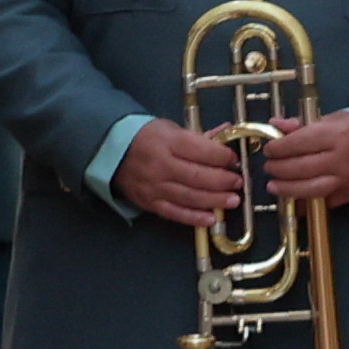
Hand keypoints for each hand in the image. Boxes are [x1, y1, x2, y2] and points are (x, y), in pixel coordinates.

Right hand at [110, 117, 248, 227]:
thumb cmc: (146, 137)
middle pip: (198, 177)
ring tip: (233, 201)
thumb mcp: (171, 129)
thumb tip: (227, 133)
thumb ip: (199, 136)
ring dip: (214, 201)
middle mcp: (160, 165)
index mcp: (168, 141)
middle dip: (222, 181)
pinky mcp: (149, 203)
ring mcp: (154, 186)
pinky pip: (175, 213)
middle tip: (238, 182)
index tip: (234, 160)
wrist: (110, 150)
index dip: (222, 157)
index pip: (201, 151)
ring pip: (189, 197)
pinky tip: (211, 219)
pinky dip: (194, 218)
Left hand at [258, 113, 348, 207]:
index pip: (297, 143)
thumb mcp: (332, 118)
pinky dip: (305, 205)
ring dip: (287, 189)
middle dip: (278, 169)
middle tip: (269, 167)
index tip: (270, 149)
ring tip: (274, 186)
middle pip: (300, 168)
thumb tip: (277, 124)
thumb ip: (303, 123)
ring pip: (309, 189)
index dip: (278, 148)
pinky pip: (323, 203)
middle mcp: (340, 158)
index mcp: (335, 134)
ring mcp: (345, 179)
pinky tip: (293, 201)